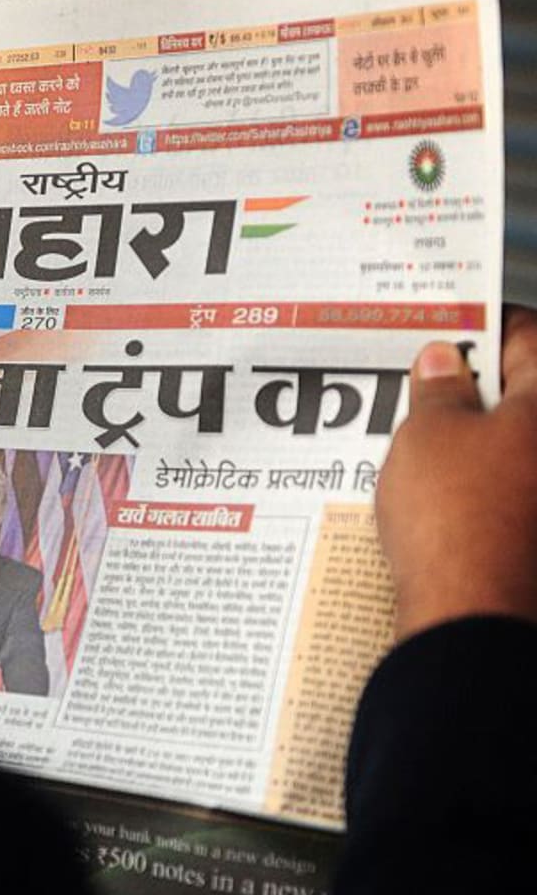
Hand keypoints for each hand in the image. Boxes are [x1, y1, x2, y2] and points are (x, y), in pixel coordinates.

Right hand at [377, 307, 536, 639]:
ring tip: (419, 438)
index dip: (480, 327)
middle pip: (524, 395)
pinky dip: (478, 479)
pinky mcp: (534, 538)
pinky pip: (508, 490)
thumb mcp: (426, 434)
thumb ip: (437, 390)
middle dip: (473, 385)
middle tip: (423, 382)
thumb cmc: (456, 521)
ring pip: (513, 445)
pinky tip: (436, 489)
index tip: (447, 330)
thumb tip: (442, 364)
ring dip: (473, 435)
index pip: (527, 336)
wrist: (471, 618)